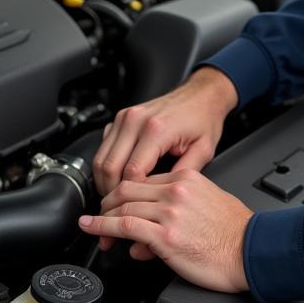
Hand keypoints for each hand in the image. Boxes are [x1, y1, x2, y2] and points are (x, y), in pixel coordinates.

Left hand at [79, 170, 251, 292]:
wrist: (250, 250)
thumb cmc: (237, 232)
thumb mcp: (210, 202)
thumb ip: (182, 206)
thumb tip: (161, 220)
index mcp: (188, 179)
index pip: (145, 180)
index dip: (125, 192)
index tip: (117, 201)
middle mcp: (177, 191)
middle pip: (128, 189)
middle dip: (109, 200)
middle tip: (100, 212)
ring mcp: (170, 213)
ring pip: (123, 207)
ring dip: (102, 216)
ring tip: (91, 224)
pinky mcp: (165, 236)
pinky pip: (125, 227)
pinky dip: (103, 227)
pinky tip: (94, 229)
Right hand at [94, 66, 238, 197]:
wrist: (201, 94)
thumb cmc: (203, 119)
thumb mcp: (203, 150)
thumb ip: (182, 174)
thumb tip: (164, 196)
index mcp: (157, 130)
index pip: (131, 173)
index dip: (131, 196)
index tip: (135, 207)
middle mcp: (136, 121)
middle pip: (108, 167)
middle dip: (111, 192)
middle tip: (119, 208)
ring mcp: (125, 117)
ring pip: (100, 158)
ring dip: (104, 180)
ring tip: (116, 195)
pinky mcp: (120, 118)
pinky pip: (103, 147)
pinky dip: (105, 164)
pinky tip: (117, 176)